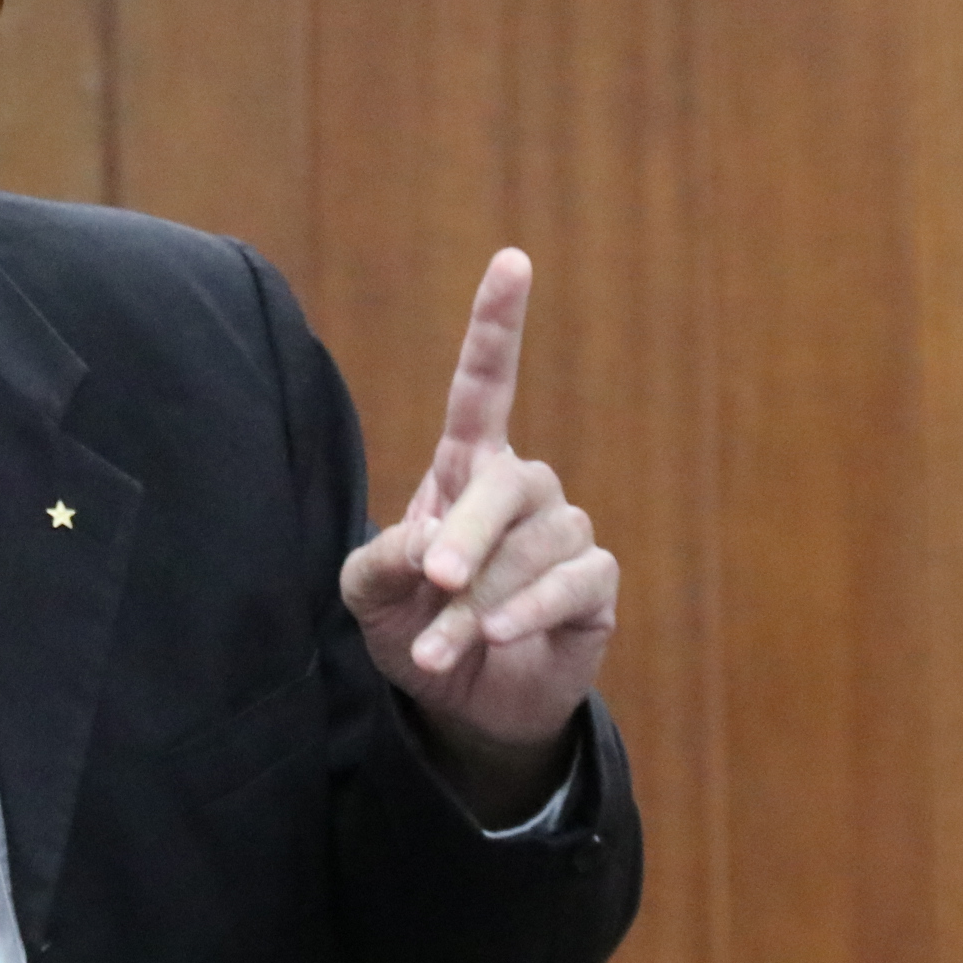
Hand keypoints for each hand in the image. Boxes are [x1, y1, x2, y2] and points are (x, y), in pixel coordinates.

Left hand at [339, 251, 617, 816]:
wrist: (463, 704)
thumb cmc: (414, 629)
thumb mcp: (368, 598)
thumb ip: (376, 562)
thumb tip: (421, 542)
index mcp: (465, 470)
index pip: (485, 385)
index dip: (497, 325)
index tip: (513, 259)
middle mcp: (522, 490)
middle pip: (506, 482)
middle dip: (469, 532)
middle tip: (433, 576)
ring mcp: (563, 535)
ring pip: (535, 546)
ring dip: (482, 599)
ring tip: (441, 647)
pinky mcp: (594, 586)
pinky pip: (573, 581)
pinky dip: (530, 608)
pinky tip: (498, 636)